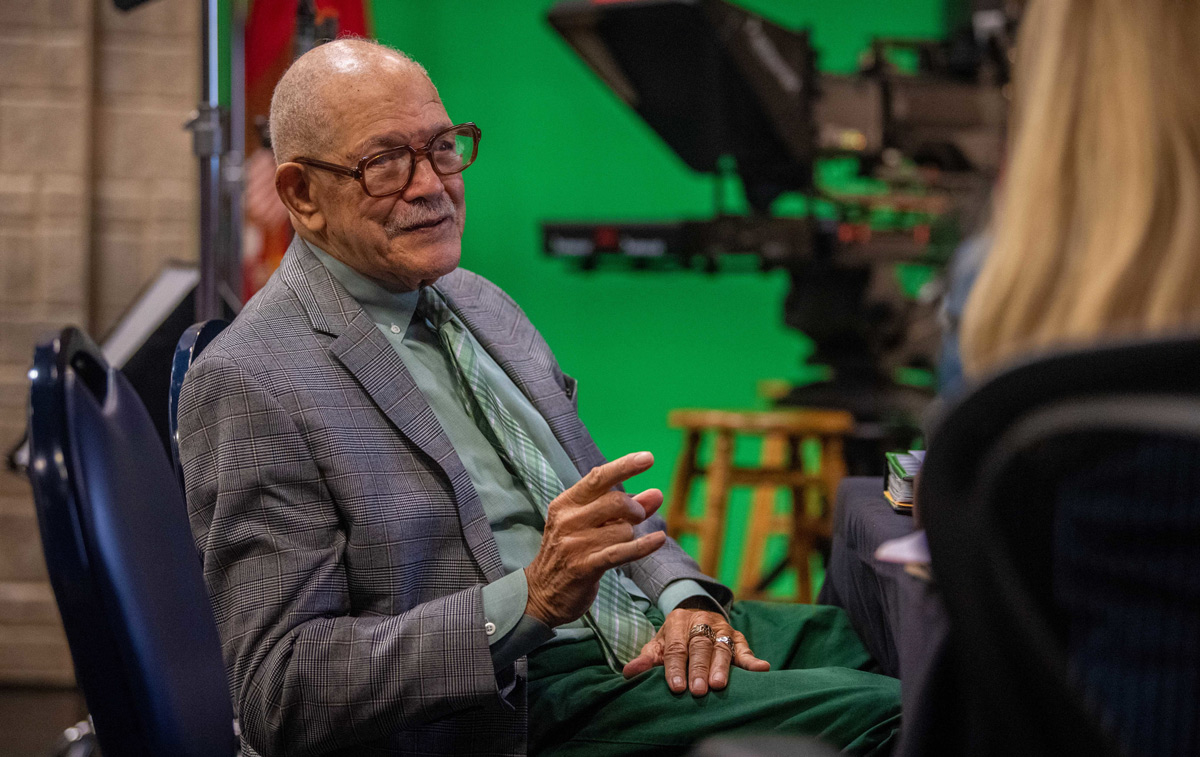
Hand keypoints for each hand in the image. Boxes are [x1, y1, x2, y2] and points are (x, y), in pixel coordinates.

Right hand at [524, 452, 666, 627]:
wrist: (541, 594)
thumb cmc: (569, 553)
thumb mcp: (589, 525)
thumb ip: (623, 508)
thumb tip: (656, 495)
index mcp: (565, 503)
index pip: (598, 477)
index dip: (625, 465)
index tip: (648, 458)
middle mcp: (567, 520)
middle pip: (615, 501)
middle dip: (634, 509)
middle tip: (637, 517)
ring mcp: (574, 544)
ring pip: (622, 529)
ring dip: (631, 535)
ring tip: (621, 543)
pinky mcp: (584, 567)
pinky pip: (622, 551)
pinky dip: (644, 546)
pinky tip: (658, 540)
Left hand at [621, 606, 770, 695]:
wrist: (694, 616)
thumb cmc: (674, 638)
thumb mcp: (658, 643)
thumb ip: (647, 658)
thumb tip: (629, 673)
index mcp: (677, 621)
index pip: (676, 647)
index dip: (676, 667)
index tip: (676, 687)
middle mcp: (701, 621)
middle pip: (700, 646)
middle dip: (699, 669)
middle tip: (699, 690)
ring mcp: (721, 627)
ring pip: (722, 647)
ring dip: (722, 666)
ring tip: (719, 685)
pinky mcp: (737, 636)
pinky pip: (745, 648)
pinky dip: (753, 660)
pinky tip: (762, 668)